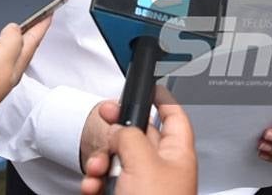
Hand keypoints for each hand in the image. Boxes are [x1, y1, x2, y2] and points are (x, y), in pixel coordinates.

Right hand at [0, 18, 50, 127]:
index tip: (50, 12)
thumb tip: (15, 28)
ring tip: (6, 27)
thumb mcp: (0, 54)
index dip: (41, 24)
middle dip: (25, 32)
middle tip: (33, 18)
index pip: (32, 40)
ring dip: (1, 40)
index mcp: (14, 65)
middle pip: (17, 48)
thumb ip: (11, 39)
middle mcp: (0, 72)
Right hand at [81, 86, 196, 194]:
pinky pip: (107, 180)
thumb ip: (129, 136)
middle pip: (139, 136)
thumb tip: (117, 129)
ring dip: (102, 160)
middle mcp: (163, 169)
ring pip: (118, 159)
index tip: (151, 88)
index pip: (174, 117)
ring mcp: (145, 185)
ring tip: (98, 168)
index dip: (163, 99)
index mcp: (177, 155)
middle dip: (117, 130)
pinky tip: (94, 184)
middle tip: (107, 117)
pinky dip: (96, 179)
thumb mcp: (143, 161)